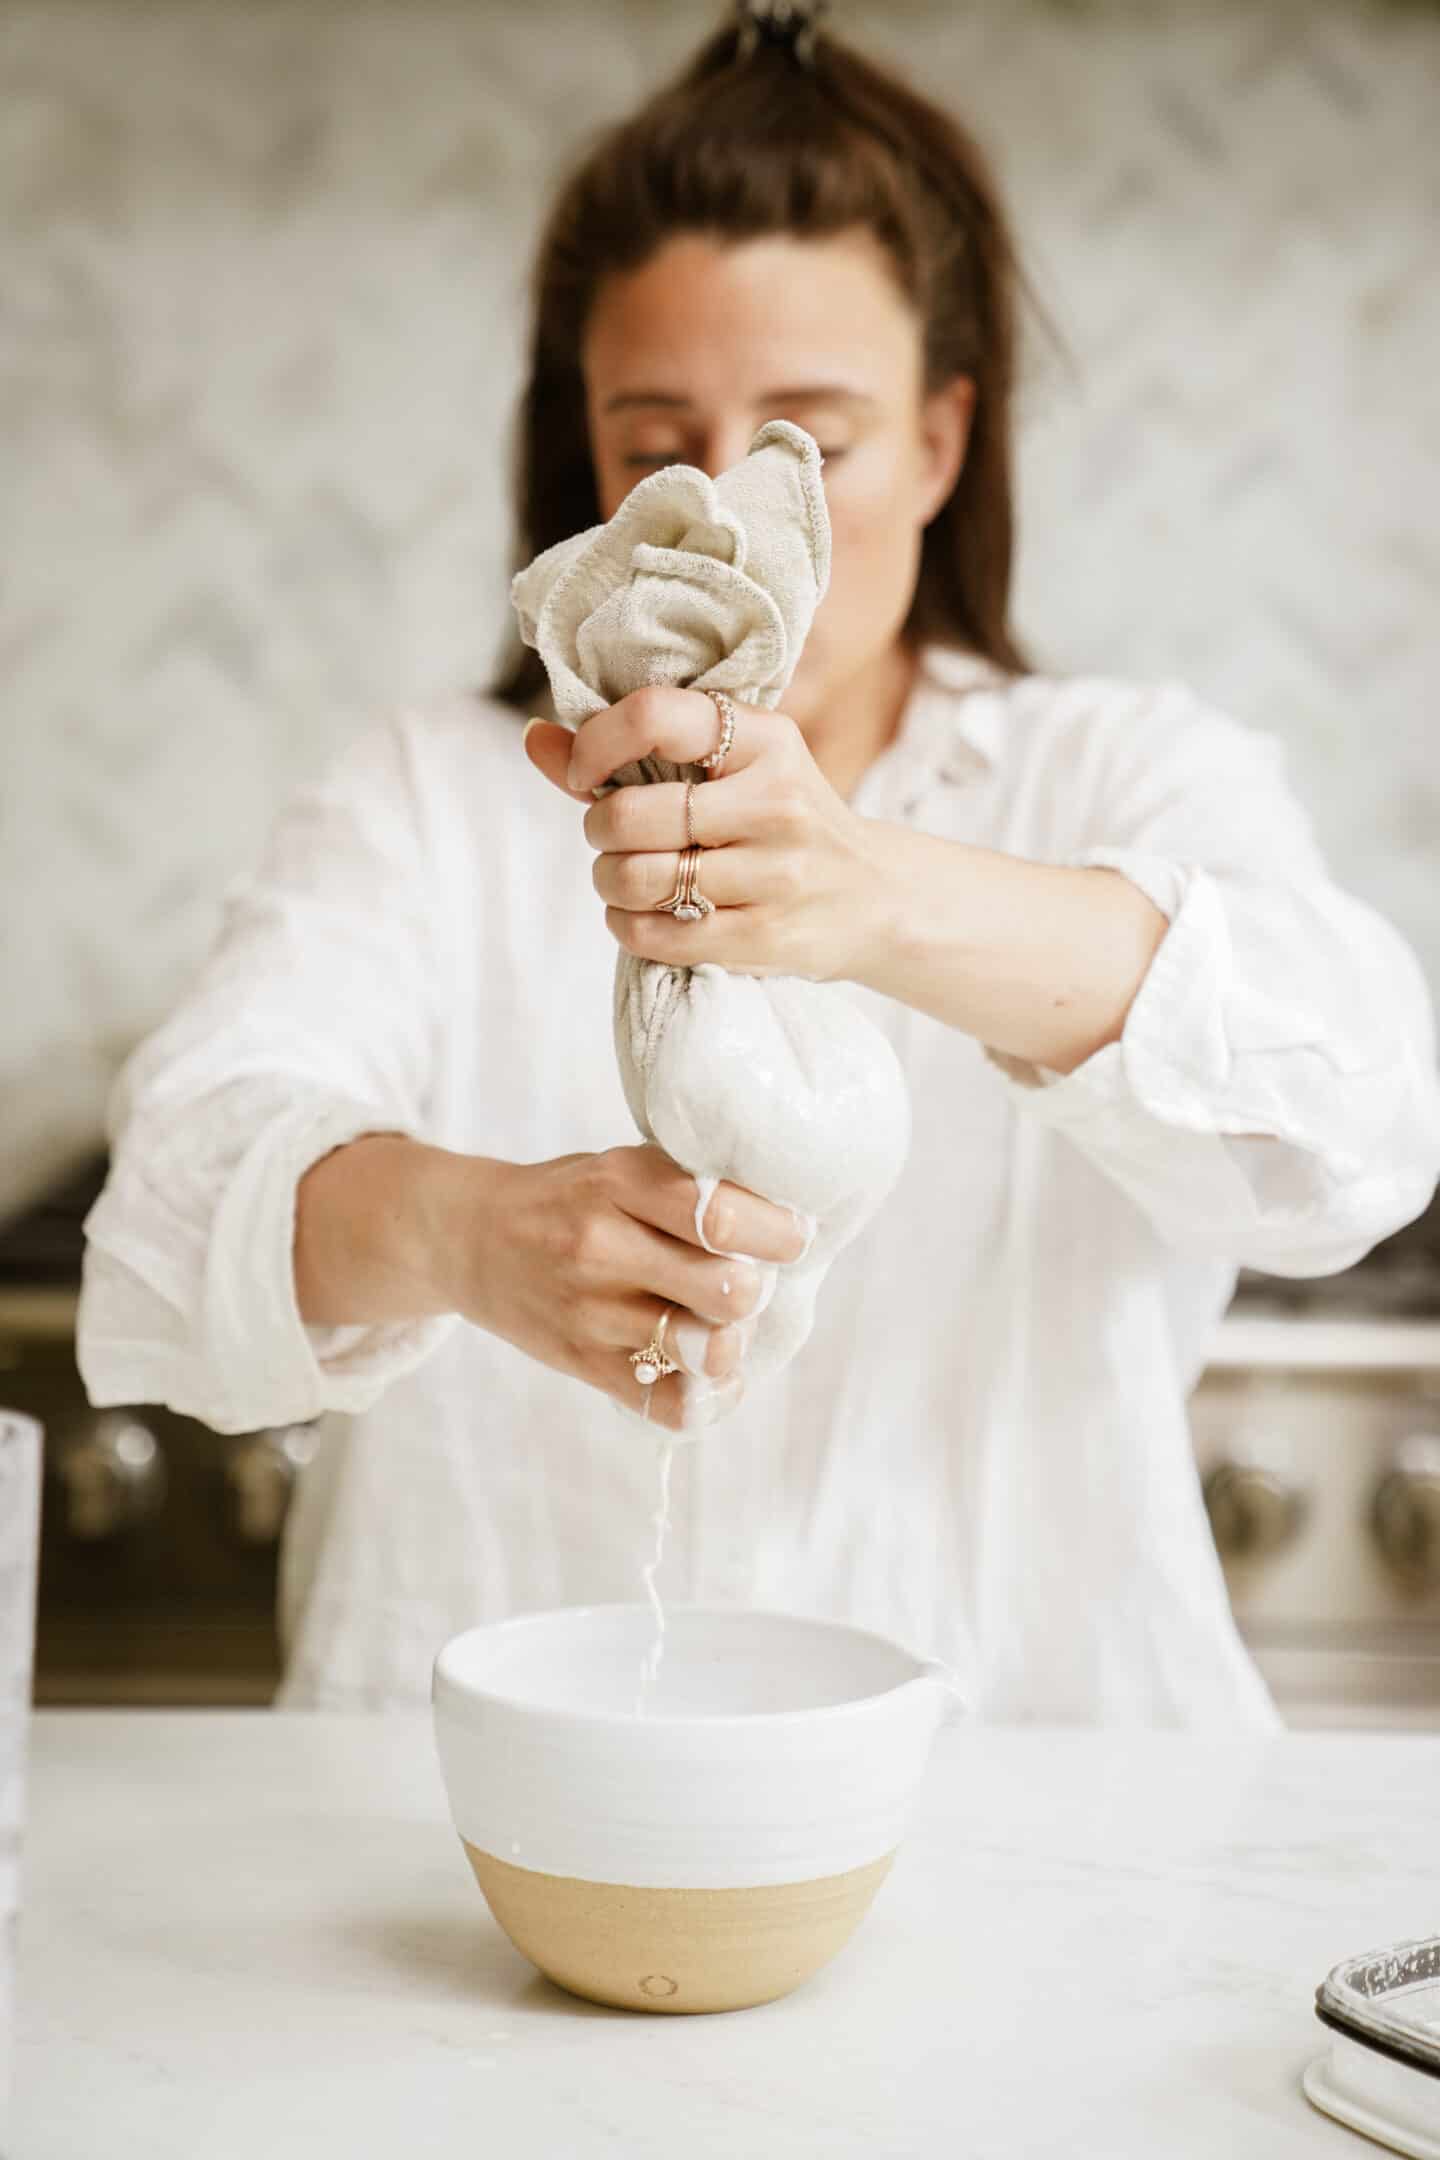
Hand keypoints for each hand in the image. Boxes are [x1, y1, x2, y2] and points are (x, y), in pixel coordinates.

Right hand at [453, 1142, 807, 1433]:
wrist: (469, 1238)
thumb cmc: (568, 1200)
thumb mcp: (618, 1167)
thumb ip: (688, 1187)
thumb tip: (785, 1220)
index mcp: (619, 1182)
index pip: (722, 1213)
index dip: (779, 1232)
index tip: (793, 1236)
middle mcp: (602, 1245)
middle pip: (729, 1288)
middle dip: (758, 1288)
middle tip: (751, 1280)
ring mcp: (589, 1311)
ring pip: (705, 1349)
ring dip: (731, 1341)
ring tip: (723, 1325)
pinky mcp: (581, 1363)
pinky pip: (670, 1404)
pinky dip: (704, 1396)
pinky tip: (704, 1372)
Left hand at [524, 688, 883, 982]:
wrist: (873, 898)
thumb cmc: (778, 822)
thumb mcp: (729, 770)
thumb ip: (630, 753)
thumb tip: (534, 737)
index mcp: (767, 739)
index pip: (656, 718)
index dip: (595, 745)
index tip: (584, 772)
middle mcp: (777, 801)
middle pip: (630, 814)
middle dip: (600, 829)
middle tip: (613, 835)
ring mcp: (775, 873)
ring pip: (635, 877)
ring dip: (609, 880)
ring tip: (628, 875)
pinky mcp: (764, 937)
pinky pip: (653, 932)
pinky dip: (626, 923)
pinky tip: (642, 912)